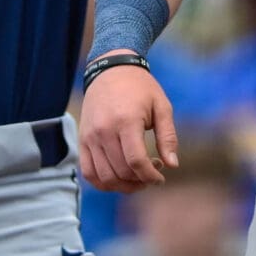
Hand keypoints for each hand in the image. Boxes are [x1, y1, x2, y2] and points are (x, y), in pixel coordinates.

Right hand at [78, 51, 179, 192]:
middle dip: (140, 180)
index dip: (151, 176)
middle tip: (153, 171)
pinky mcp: (83, 140)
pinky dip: (103, 183)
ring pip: (105, 177)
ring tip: (137, 176)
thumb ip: (168, 136)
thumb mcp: (162, 106)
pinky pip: (88, 172)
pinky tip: (118, 178)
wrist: (110, 70)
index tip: (161, 177)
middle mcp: (104, 131)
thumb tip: (173, 165)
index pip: (136, 161)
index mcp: (126, 121)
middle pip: (121, 172)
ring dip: (123, 185)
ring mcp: (90, 137)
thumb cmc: (140, 88)